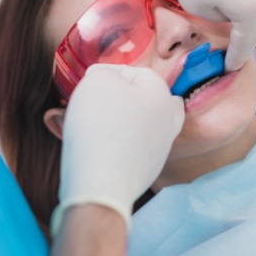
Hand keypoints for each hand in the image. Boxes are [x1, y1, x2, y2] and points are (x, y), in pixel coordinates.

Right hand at [51, 64, 184, 235]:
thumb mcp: (97, 80)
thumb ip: (103, 72)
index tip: (88, 81)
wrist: (101, 182)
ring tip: (88, 124)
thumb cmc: (100, 125)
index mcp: (163, 96)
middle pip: (145, 101)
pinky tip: (93, 147)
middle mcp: (167, 123)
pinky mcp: (144, 173)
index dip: (109, 73)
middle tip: (96, 101)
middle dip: (120, 99)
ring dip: (115, 122)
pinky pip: (128, 150)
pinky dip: (113, 145)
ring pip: (137, 127)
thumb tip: (104, 80)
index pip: (137, 73)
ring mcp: (158, 151)